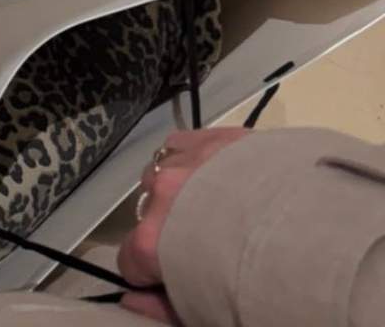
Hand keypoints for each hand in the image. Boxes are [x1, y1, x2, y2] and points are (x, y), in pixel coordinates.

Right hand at [117, 129, 251, 322]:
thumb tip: (131, 299)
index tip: (176, 280)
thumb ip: (162, 307)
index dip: (151, 274)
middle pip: (147, 212)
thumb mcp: (209, 313)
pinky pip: (183, 144)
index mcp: (151, 239)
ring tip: (216, 206)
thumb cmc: (261, 282)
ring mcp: (183, 160)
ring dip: (179, 190)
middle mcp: (159, 194)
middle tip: (207, 245)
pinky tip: (218, 173)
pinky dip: (193, 159)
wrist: (316, 234)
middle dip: (168, 229)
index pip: (129, 259)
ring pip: (163, 173)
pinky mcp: (211, 136)